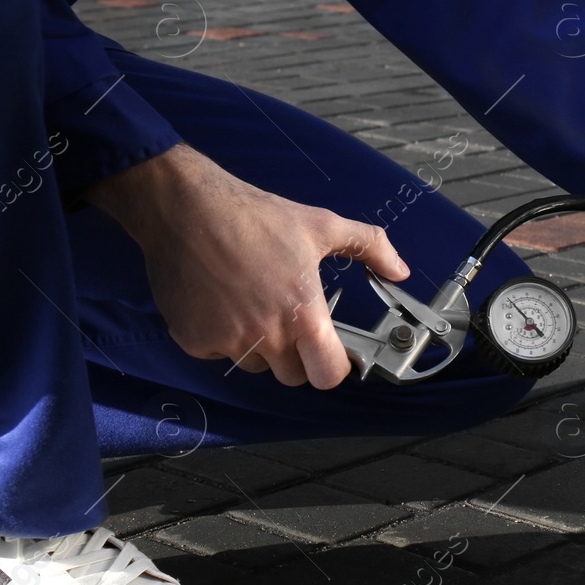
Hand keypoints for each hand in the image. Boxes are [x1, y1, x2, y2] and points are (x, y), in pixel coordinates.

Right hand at [84, 143, 408, 388]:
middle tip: (292, 320)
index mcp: (303, 314)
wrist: (185, 208)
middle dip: (298, 356)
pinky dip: (222, 336)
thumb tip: (400, 270)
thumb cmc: (256, 215)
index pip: (328, 376)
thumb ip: (370, 247)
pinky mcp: (193, 340)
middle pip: (293, 375)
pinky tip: (223, 300)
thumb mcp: (322, 225)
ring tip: (256, 303)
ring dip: (261, 346)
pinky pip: (218, 353)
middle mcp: (266, 336)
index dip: (333, 367)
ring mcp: (227, 341)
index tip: (331, 352)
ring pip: (256, 365)